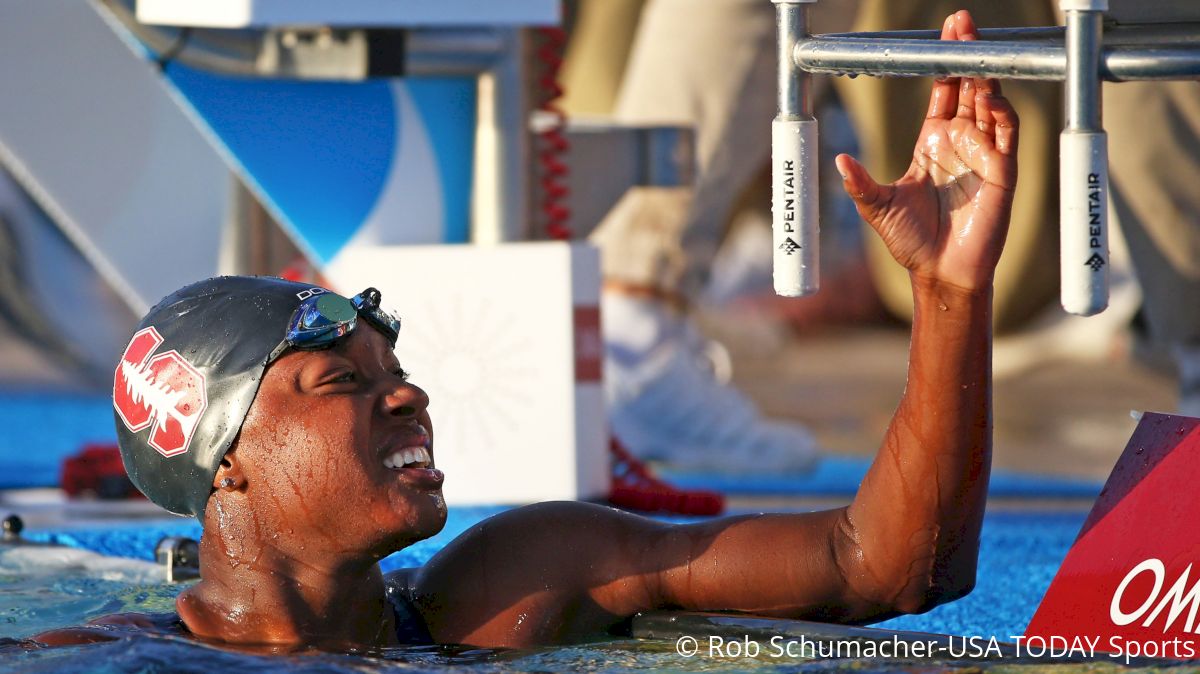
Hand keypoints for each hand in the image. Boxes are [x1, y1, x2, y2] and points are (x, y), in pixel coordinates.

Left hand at [835, 11, 1017, 292]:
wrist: (939, 272)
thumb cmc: (911, 241)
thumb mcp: (878, 207)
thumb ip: (860, 183)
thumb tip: (839, 161)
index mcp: (932, 144)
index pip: (943, 93)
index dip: (944, 64)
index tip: (945, 34)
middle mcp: (961, 143)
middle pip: (968, 87)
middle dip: (966, 54)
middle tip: (962, 23)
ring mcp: (983, 155)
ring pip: (988, 103)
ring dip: (983, 75)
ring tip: (974, 46)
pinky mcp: (1003, 172)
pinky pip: (1006, 135)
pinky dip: (1001, 113)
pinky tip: (990, 96)